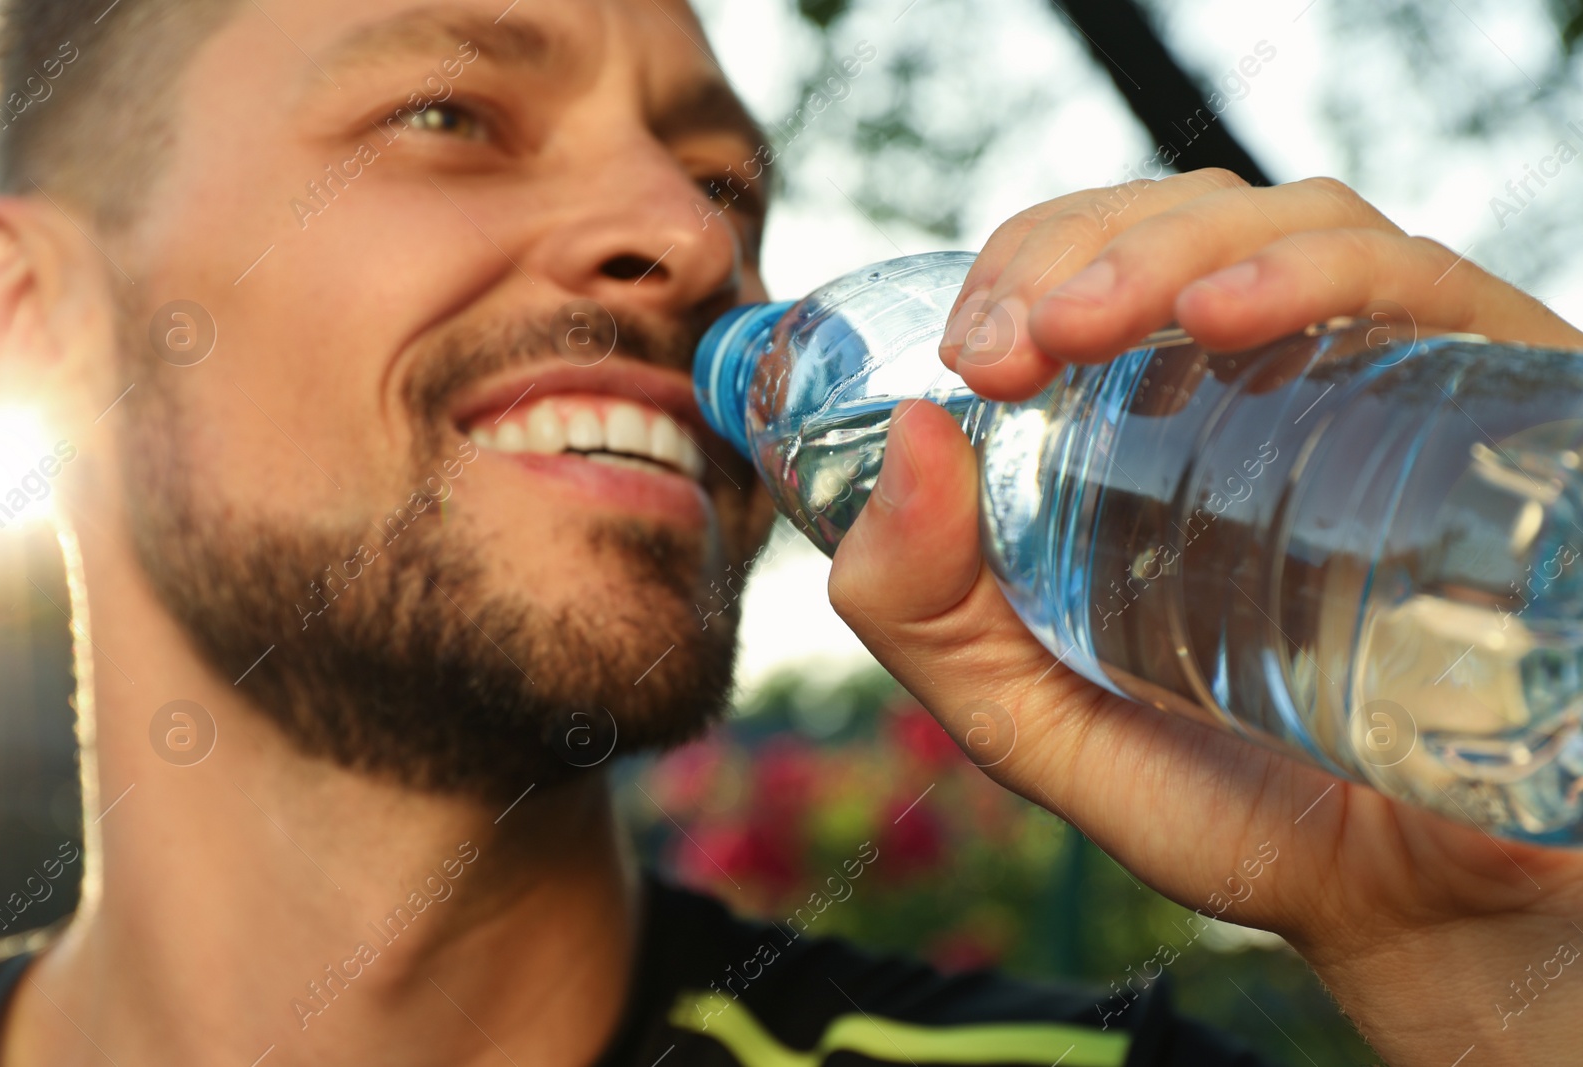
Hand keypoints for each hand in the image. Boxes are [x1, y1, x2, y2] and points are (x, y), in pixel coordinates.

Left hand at [829, 170, 1582, 1064]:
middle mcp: (1296, 381)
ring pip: (1300, 223)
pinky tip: (1228, 316)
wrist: (1425, 912)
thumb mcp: (1037, 722)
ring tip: (1085, 326)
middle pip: (1192, 222)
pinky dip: (1315, 271)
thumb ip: (929, 618)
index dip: (1024, 266)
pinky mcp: (1504, 404)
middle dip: (1080, 252)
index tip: (973, 352)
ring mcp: (1402, 382)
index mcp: (1182, 424)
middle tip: (1014, 343)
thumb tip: (908, 432)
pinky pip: (1421, 285)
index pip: (1104, 267)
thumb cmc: (1242, 809)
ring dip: (1172, 246)